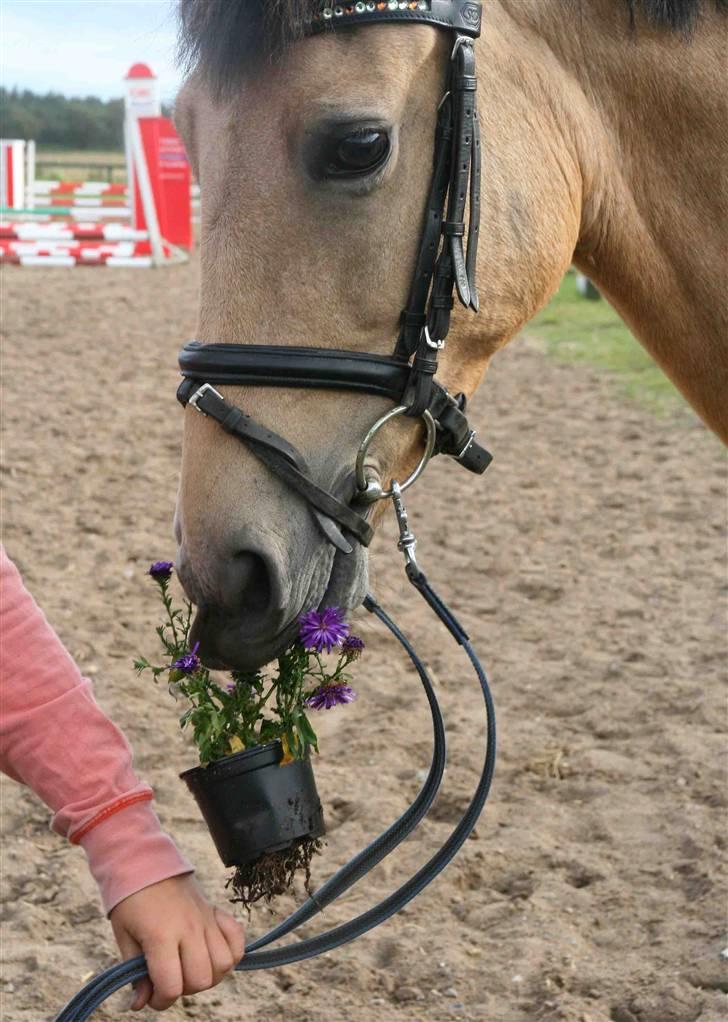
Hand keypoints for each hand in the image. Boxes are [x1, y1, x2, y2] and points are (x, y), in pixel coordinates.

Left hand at [110, 874, 244, 1010]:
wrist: (146, 863)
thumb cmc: (130, 902)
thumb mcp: (125, 938)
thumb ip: (135, 973)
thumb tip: (141, 1003)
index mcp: (161, 936)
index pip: (172, 986)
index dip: (161, 1000)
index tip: (151, 995)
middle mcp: (189, 929)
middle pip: (202, 979)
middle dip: (185, 989)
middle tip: (170, 978)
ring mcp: (206, 920)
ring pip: (224, 964)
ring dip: (209, 974)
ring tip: (190, 968)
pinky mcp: (216, 912)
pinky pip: (238, 939)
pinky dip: (231, 953)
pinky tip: (212, 954)